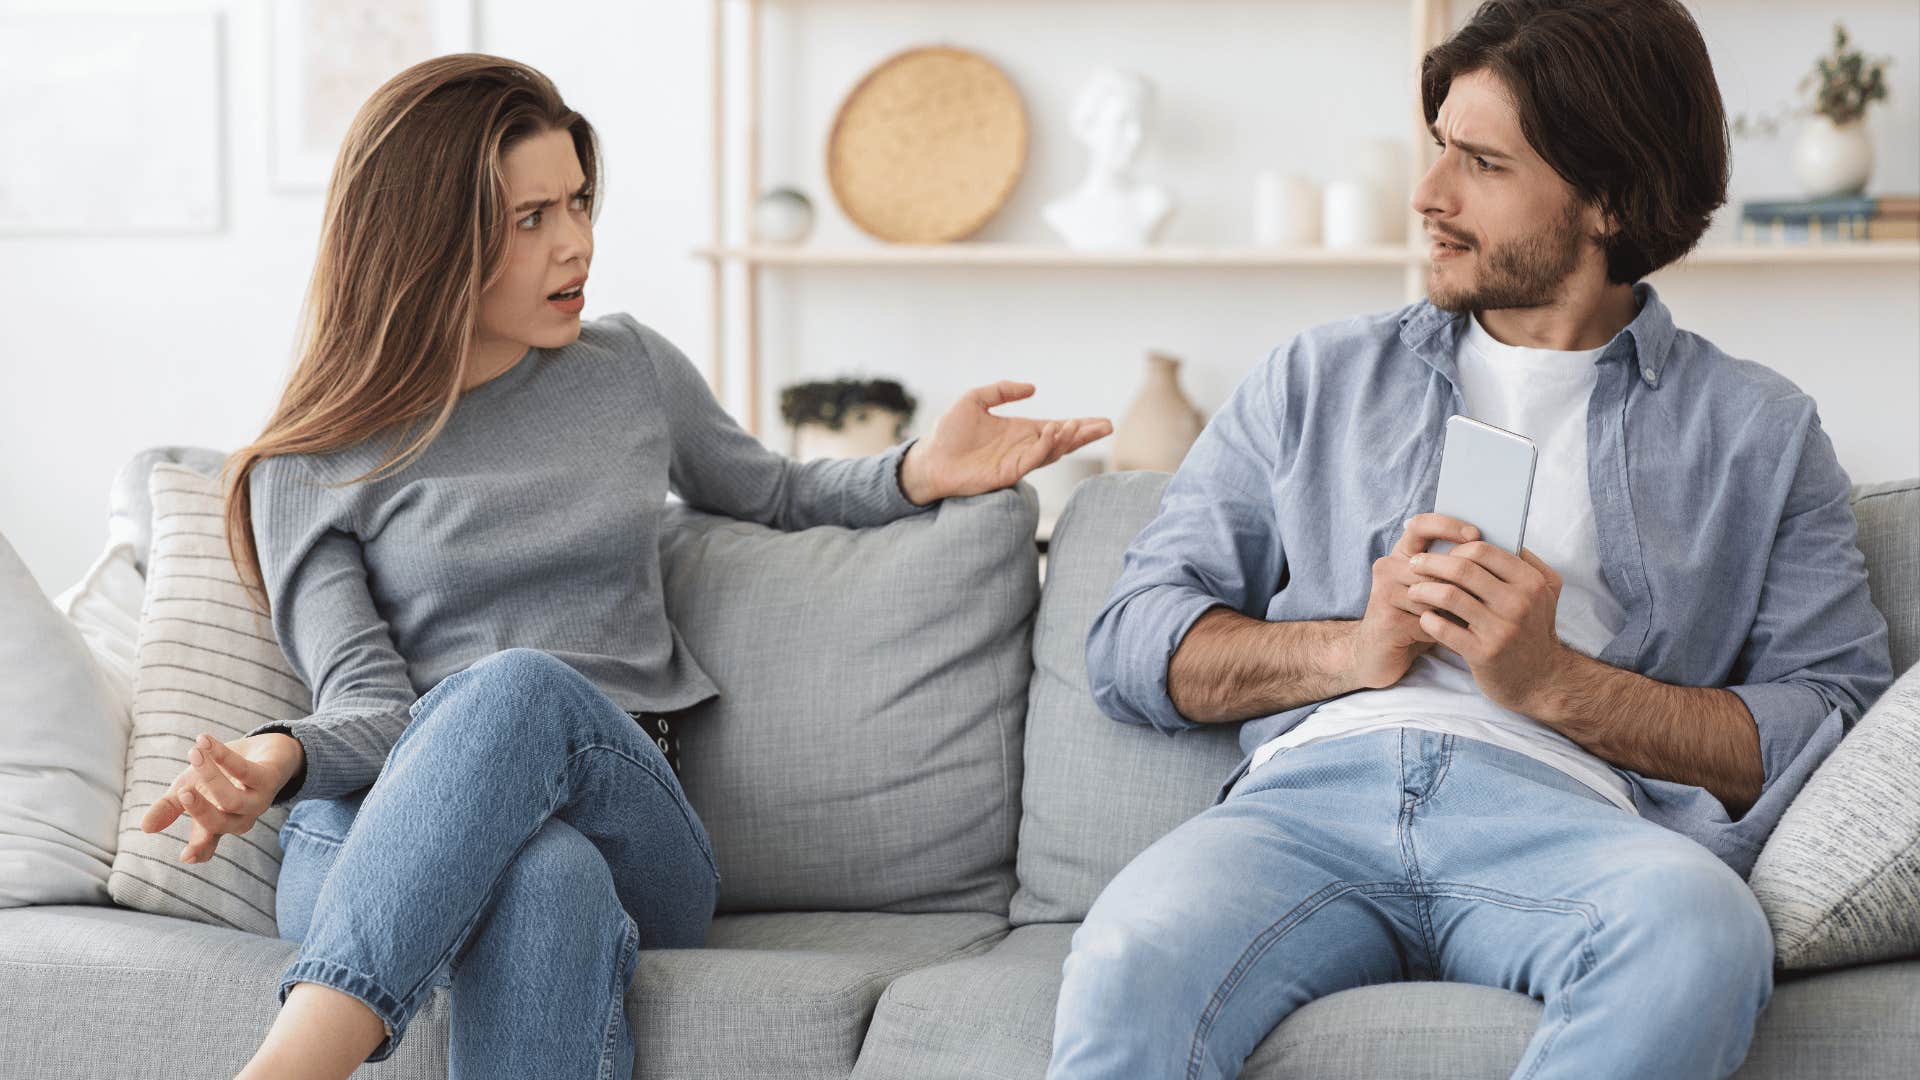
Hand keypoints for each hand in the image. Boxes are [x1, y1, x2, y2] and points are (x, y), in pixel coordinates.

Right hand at [140, 732, 301, 863]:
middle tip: (182, 791)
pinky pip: (245, 771)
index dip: (198, 850)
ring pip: (232, 799)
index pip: (207, 845)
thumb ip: (168, 808)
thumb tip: (144, 827)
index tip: (184, 857)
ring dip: (210, 776)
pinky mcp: (269, 779)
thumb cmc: (221, 775)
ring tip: (194, 753)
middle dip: (199, 809)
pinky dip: (223, 756)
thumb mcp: (188, 789)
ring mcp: (257, 801)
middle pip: (218, 824)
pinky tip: (206, 742)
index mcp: (218, 825)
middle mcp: (239, 818)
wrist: (261, 750)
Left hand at [899, 381, 1112, 503]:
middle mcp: (1023, 447)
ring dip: (1067, 439)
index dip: (1078, 425)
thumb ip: (1002, 390)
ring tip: (1080, 426)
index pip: (1056, 427)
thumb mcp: (975, 399)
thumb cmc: (949, 432)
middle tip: (1107, 426)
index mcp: (1020, 430)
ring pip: (1051, 451)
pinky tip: (1053, 432)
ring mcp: (1017, 461)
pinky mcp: (1007, 473)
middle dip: (1084, 434)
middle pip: (1062, 441)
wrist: (928, 459)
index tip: (1101, 421)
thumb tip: (1033, 388)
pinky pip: (1032, 459)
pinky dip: (1045, 447)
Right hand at [1348, 513, 1480, 688]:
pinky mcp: (1386, 620)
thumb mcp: (1437, 589)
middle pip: (1434, 564)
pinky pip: (1427, 620)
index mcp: (1402, 554)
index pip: (1421, 525)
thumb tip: (1496, 554)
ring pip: (1433, 594)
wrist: (1380, 655)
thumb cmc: (1418, 619)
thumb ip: (1455, 571)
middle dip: (1460, 583)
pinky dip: (1444, 631)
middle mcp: (1388, 567)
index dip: (1448, 525)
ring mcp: (1384, 593)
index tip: (1475, 534)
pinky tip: (1450, 638)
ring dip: (1454, 610)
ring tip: (1467, 621)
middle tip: (1482, 595)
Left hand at [1406, 538, 1568, 713]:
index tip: (1441, 553)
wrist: (1543, 679)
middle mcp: (1519, 602)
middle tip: (1414, 564)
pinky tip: (1424, 617)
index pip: (1483, 550)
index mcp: (1532, 581)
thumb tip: (1490, 533)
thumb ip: (1524, 562)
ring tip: (1413, 591)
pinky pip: (1444, 628)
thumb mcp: (1544, 591)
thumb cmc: (1534, 629)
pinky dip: (1428, 619)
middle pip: (1462, 569)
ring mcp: (1502, 629)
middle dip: (1431, 563)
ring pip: (1449, 596)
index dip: (1455, 548)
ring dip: (1423, 590)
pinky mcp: (1484, 653)